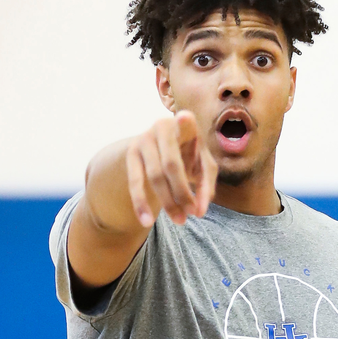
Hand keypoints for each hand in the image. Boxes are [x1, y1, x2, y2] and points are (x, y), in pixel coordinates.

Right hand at [125, 111, 216, 227]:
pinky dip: (141, 203)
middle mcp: (162, 126)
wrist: (159, 148)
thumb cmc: (188, 156)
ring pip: (155, 177)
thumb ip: (206, 186)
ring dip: (168, 202)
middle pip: (172, 165)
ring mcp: (144, 138)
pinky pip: (134, 181)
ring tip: (179, 220)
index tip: (185, 117)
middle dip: (182, 193)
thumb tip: (199, 212)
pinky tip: (146, 221)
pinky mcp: (131, 153)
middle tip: (191, 214)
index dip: (184, 122)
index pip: (187, 124)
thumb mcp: (202, 167)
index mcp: (186, 123)